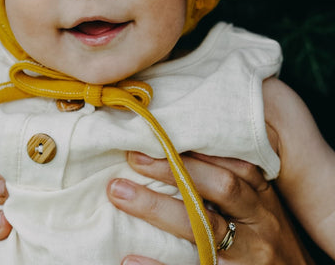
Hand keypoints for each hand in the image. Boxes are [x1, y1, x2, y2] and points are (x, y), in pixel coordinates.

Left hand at [107, 151, 313, 264]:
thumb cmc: (267, 237)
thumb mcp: (259, 205)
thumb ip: (230, 178)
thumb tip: (178, 146)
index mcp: (261, 196)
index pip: (232, 163)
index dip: (195, 148)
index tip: (158, 133)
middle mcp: (258, 222)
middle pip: (218, 187)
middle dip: (175, 170)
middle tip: (133, 156)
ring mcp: (246, 256)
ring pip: (203, 229)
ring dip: (158, 209)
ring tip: (119, 191)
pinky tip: (129, 259)